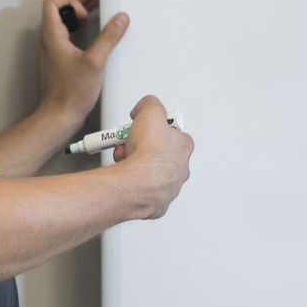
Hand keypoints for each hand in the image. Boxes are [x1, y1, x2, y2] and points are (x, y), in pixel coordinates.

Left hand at [38, 0, 128, 126]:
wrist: (59, 116)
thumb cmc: (70, 93)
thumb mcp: (95, 63)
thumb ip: (109, 37)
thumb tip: (120, 18)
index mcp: (52, 36)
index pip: (53, 2)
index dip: (71, 2)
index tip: (86, 15)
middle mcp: (49, 39)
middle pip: (62, 9)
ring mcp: (53, 48)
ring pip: (65, 20)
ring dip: (82, 11)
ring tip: (101, 5)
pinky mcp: (59, 57)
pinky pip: (68, 33)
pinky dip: (81, 26)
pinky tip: (94, 29)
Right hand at [111, 95, 193, 218]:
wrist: (136, 184)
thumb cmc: (147, 153)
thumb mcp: (150, 111)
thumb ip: (149, 103)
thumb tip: (143, 107)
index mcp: (184, 147)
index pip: (171, 132)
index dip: (153, 127)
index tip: (142, 127)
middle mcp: (180, 168)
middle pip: (157, 152)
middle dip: (139, 146)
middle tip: (127, 144)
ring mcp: (169, 187)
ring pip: (149, 172)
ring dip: (133, 164)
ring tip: (122, 161)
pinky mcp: (157, 203)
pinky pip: (143, 190)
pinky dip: (132, 184)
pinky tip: (123, 177)